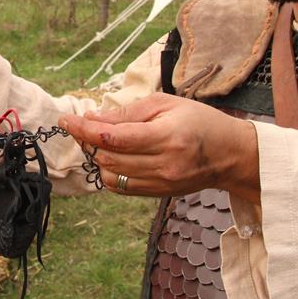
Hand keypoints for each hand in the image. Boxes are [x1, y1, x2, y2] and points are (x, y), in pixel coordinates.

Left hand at [58, 93, 260, 202]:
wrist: (230, 155)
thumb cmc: (200, 122)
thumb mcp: (166, 104)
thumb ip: (129, 113)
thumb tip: (94, 118)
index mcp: (166, 137)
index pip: (113, 138)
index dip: (84, 129)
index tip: (67, 120)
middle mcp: (162, 165)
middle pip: (108, 158)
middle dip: (87, 142)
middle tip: (80, 127)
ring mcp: (160, 183)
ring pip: (111, 175)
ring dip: (96, 158)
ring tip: (95, 141)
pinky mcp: (158, 194)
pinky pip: (122, 187)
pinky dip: (109, 172)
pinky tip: (110, 157)